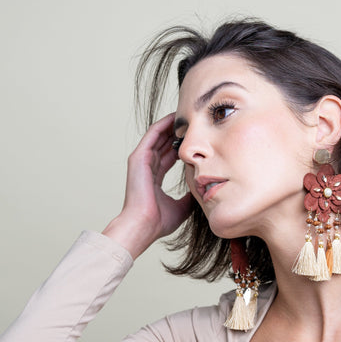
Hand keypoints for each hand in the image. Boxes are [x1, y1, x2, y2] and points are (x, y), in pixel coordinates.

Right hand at [102, 113, 192, 257]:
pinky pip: (153, 135)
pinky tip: (177, 117)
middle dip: (178, 133)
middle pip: (163, 144)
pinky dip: (164, 125)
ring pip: (159, 136)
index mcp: (154, 179)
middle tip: (194, 123)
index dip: (181, 148)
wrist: (143, 225)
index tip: (195, 141)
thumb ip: (189, 196)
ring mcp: (141, 161)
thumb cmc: (158, 221)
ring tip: (188, 116)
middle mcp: (147, 167)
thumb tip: (202, 191)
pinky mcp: (138, 157)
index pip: (168, 157)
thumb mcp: (181, 207)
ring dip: (172, 126)